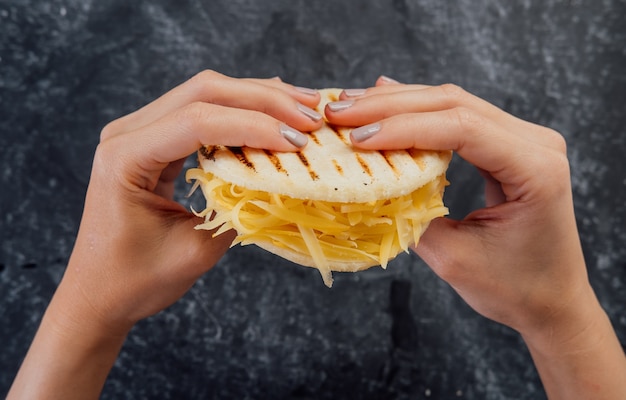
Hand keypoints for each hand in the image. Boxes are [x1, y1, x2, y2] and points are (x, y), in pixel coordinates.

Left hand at [8, 70, 321, 398]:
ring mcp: (139, 131)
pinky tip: (273, 114)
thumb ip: (238, 211)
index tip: (299, 142)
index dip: (253, 127)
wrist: (98, 294)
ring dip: (257, 98)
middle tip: (310, 117)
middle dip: (263, 100)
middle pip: (203, 93)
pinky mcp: (154, 140)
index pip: (197, 122)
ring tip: (302, 109)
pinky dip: (241, 111)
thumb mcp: (194, 251)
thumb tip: (282, 181)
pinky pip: (202, 112)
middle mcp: (127, 133)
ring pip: (205, 94)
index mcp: (125, 157)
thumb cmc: (135, 280)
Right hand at [325, 78, 625, 398]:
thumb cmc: (513, 288)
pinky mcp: (508, 143)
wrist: (551, 300)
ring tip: (351, 106)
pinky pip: (458, 116)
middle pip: (454, 104)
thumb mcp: (454, 258)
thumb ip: (411, 215)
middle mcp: (536, 143)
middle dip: (390, 106)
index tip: (356, 137)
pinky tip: (386, 98)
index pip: (462, 128)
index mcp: (535, 169)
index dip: (404, 128)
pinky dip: (417, 111)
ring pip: (452, 103)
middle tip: (340, 111)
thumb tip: (368, 184)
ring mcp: (525, 138)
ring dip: (398, 103)